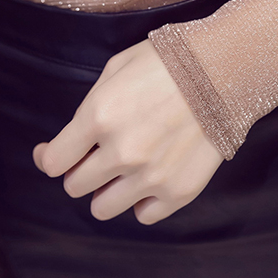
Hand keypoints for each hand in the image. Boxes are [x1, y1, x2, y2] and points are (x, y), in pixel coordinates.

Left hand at [32, 39, 223, 224]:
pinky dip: (143, 201)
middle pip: (76, 186)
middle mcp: (120, 153)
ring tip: (124, 172)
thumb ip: (90, 106)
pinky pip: (144, 214)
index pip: (53, 163)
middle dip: (82, 170)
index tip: (55, 153)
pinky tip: (151, 179)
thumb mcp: (117, 68)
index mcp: (98, 117)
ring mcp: (150, 177)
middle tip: (98, 156)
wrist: (227, 70)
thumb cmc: (169, 62)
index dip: (50, 158)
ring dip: (107, 191)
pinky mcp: (178, 191)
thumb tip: (73, 140)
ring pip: (103, 209)